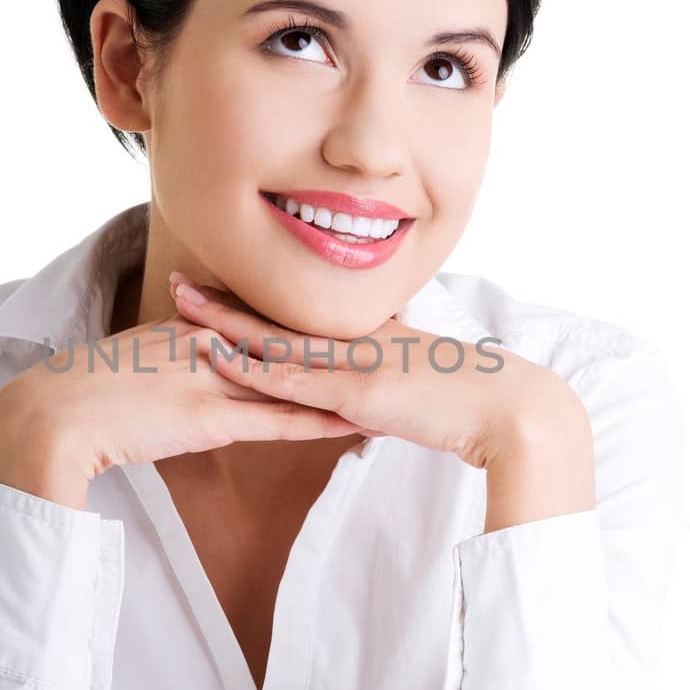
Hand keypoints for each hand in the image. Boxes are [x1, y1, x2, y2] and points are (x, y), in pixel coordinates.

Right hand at [0, 298, 371, 506]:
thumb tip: (186, 363)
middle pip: (288, 341)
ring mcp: (209, 379)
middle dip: (340, 342)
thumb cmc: (81, 394)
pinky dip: (316, 420)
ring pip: (292, 379)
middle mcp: (207, 344)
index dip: (305, 323)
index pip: (258, 322)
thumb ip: (164, 362)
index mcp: (188, 328)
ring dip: (340, 382)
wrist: (52, 415)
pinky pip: (275, 420)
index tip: (348, 320)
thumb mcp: (130, 366)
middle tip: (394, 335)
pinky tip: (353, 422)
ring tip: (389, 382)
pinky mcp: (207, 419)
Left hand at [168, 270, 582, 471]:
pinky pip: (296, 381)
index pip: (300, 318)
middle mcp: (356, 342)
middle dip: (226, 301)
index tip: (217, 291)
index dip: (256, 304)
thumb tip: (359, 405)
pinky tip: (219, 359)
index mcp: (368, 338)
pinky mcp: (359, 392)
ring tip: (180, 304)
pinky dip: (254, 370)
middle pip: (278, 317)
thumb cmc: (469, 405)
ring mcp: (356, 363)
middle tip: (180, 280)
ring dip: (226, 323)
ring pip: (277, 340)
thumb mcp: (416, 390)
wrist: (509, 410)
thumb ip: (383, 393)